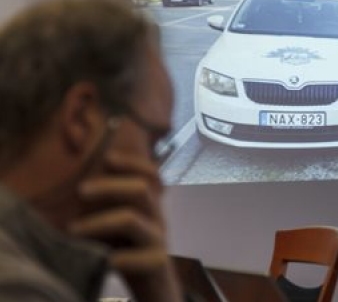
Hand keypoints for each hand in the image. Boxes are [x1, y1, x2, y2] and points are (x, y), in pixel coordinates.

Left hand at [68, 151, 183, 301]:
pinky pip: (143, 258)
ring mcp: (158, 240)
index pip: (150, 174)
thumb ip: (105, 205)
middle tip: (80, 190)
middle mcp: (156, 217)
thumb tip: (75, 183)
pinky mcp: (157, 263)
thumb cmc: (129, 251)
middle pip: (142, 189)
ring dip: (100, 222)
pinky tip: (106, 262)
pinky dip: (122, 258)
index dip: (132, 162)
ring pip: (133, 220)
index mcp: (149, 205)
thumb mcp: (118, 224)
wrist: (154, 287)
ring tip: (73, 230)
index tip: (107, 157)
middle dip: (109, 186)